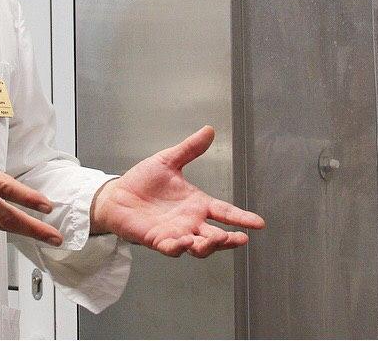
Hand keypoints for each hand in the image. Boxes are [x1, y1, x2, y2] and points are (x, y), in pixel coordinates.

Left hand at [89, 126, 264, 257]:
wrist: (117, 194)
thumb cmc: (143, 180)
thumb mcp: (169, 161)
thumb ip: (190, 149)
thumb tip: (209, 130)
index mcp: (197, 204)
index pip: (225, 212)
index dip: (242, 218)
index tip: (259, 223)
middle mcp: (190, 222)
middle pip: (216, 236)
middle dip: (229, 240)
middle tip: (240, 238)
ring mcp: (175, 233)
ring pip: (198, 247)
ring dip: (208, 246)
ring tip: (215, 239)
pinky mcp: (157, 240)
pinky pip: (171, 248)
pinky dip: (179, 247)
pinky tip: (185, 242)